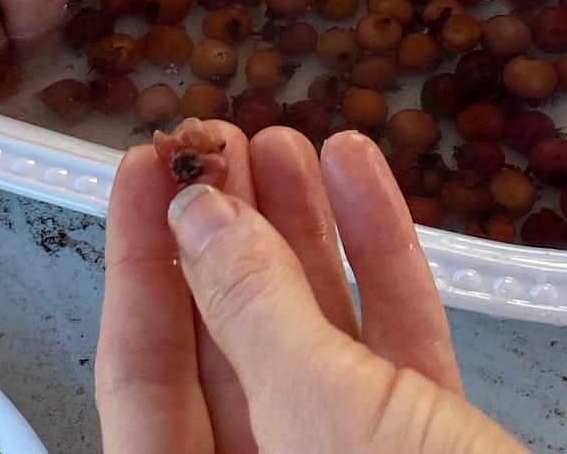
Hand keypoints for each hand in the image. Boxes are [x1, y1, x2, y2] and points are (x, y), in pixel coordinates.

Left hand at [95, 123, 526, 452]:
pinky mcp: (427, 450)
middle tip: (220, 144)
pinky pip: (389, 347)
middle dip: (226, 231)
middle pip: (224, 344)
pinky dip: (380, 263)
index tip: (147, 166)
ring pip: (310, 337)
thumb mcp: (326, 414)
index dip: (139, 259)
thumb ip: (255, 312)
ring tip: (291, 144)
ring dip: (304, 231)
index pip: (141, 373)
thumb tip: (200, 221)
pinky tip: (363, 182)